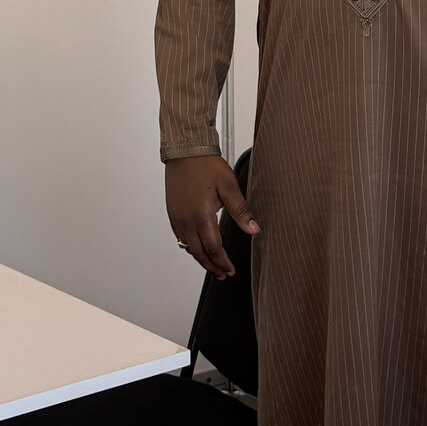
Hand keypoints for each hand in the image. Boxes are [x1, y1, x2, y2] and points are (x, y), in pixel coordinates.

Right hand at [165, 154, 257, 279]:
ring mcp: (177, 217)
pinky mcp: (172, 212)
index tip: (230, 270)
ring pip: (188, 247)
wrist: (185, 150)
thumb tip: (254, 230)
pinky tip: (197, 247)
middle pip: (198, 253)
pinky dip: (190, 246)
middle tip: (222, 274)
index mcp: (201, 216)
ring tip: (212, 265)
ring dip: (200, 258)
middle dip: (211, 266)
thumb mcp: (229, 186)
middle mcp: (186, 220)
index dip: (223, 262)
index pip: (213, 248)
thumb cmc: (206, 165)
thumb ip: (241, 211)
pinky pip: (180, 237)